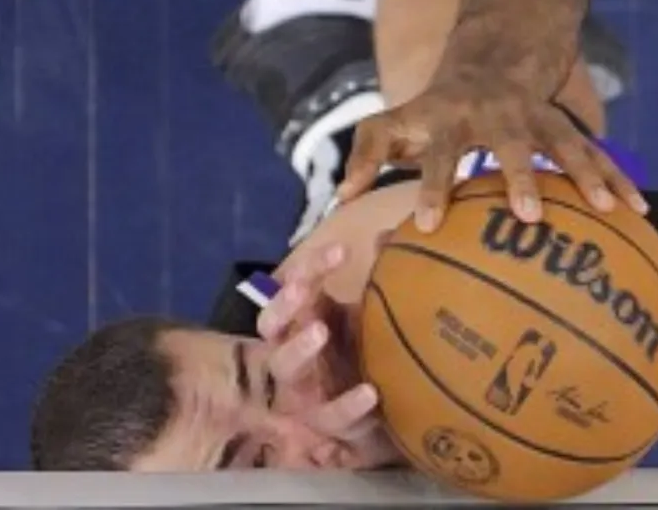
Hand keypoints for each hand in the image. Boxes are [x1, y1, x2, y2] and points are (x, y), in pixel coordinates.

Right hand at [257, 243, 402, 469]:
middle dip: (284, 304)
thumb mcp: (362, 315)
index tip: (340, 250)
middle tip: (303, 288)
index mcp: (300, 320)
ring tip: (320, 330)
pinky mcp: (323, 423)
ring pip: (286, 367)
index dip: (309, 267)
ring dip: (299, 347)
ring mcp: (300, 389)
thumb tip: (385, 235)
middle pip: (271, 323)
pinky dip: (349, 405)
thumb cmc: (355, 352)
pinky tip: (371, 393)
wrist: (369, 413)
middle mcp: (290, 351)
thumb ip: (373, 279)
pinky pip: (332, 416)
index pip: (293, 285)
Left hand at [338, 75, 645, 230]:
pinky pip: (595, 153)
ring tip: (608, 208)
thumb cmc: (437, 103)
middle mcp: (495, 113)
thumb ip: (368, 154)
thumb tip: (337, 200)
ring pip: (564, 142)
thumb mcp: (397, 118)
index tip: (427, 223)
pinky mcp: (566, 122)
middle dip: (519, 176)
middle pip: (508, 143)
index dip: (430, 184)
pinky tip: (639, 212)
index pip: (436, 152)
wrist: (498, 42)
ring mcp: (535, 115)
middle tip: (528, 216)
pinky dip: (617, 180)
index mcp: (450, 116)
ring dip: (585, 174)